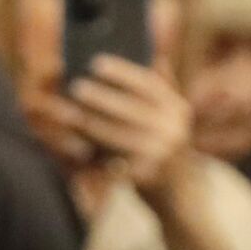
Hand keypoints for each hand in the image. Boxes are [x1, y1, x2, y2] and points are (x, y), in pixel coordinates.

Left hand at [60, 55, 194, 195]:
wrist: (182, 194)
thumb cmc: (168, 146)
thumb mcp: (174, 117)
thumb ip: (166, 88)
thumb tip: (156, 56)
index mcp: (177, 109)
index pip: (148, 84)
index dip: (121, 72)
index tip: (96, 62)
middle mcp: (172, 130)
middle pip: (130, 110)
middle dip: (100, 97)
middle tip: (74, 87)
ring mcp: (160, 155)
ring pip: (117, 135)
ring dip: (90, 123)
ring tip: (68, 112)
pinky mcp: (146, 177)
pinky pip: (113, 159)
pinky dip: (93, 151)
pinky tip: (74, 142)